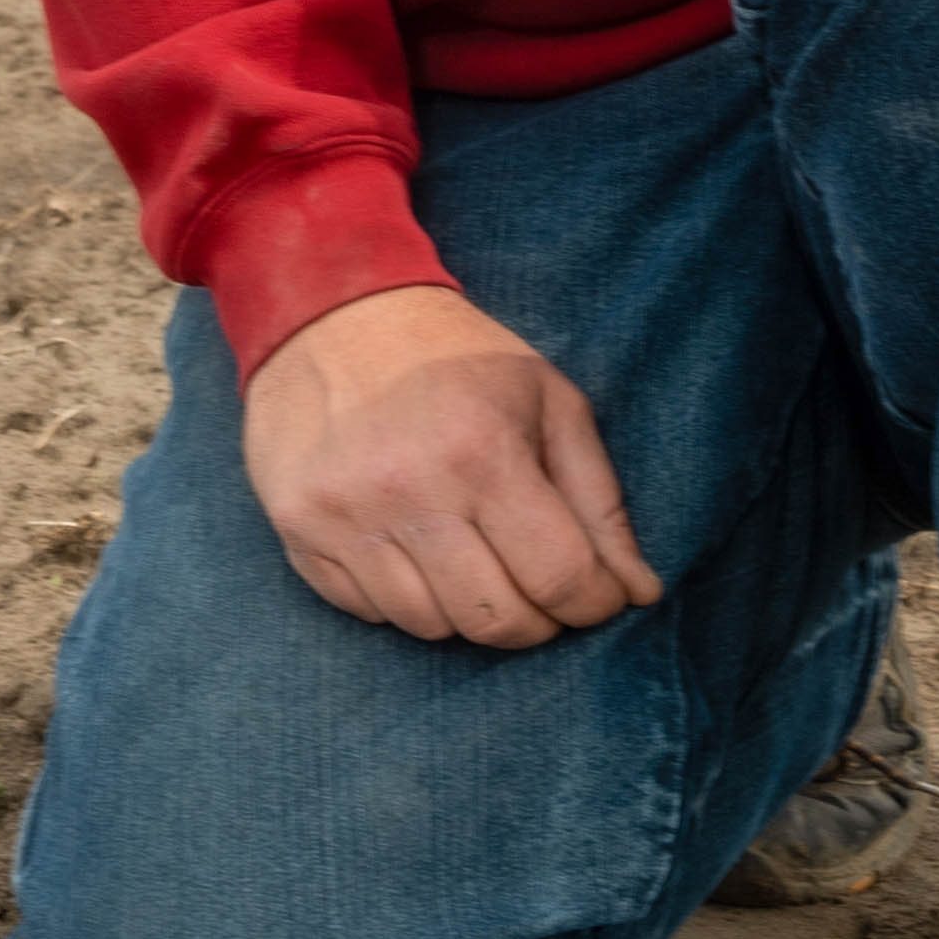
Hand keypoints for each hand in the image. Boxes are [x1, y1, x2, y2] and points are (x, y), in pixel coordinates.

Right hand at [237, 283, 663, 646]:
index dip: (594, 603)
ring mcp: (345, 517)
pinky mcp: (298, 532)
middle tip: (540, 588)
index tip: (598, 595)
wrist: (330, 310)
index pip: (559, 578)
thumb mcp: (548, 400)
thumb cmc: (456, 356)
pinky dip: (405, 599)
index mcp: (483, 451)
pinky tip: (415, 549)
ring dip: (468, 612)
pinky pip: (370, 613)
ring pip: (430, 628)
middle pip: (495, 621)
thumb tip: (639, 593)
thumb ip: (599, 500)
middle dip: (537, 620)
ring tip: (476, 561)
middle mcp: (409, 491)